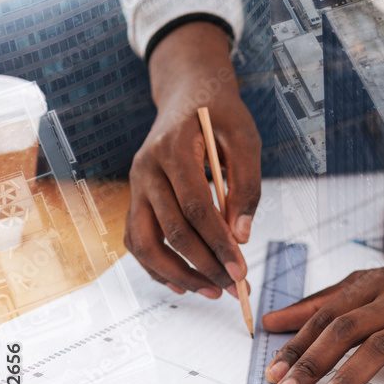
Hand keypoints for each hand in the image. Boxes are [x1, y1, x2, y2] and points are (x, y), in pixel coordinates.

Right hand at [124, 22, 260, 297]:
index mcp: (172, 149)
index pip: (194, 207)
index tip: (241, 270)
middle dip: (204, 264)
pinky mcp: (137, 197)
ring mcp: (136, 185)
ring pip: (144, 242)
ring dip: (177, 273)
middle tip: (235, 286)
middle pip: (170, 230)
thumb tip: (242, 235)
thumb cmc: (222, 114)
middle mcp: (146, 169)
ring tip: (212, 291)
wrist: (188, 92)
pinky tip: (184, 283)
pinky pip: (138, 239)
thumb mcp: (245, 138)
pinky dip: (157, 266)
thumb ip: (246, 185)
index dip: (217, 243)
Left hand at [262, 233, 383, 383]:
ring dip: (346, 381)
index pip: (325, 315)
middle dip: (312, 364)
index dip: (297, 345)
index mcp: (371, 286)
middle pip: (346, 330)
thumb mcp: (372, 287)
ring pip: (378, 349)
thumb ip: (323, 303)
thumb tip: (273, 322)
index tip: (273, 373)